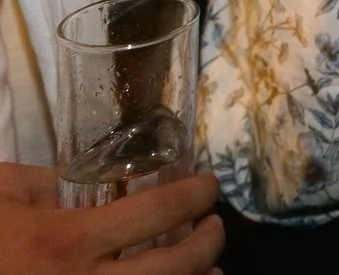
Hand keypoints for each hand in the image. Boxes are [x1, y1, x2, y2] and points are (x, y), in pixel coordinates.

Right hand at [0, 161, 224, 274]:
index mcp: (66, 242)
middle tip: (213, 225)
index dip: (195, 194)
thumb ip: (48, 181)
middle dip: (209, 242)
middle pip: (178, 268)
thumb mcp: (0, 194)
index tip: (206, 185)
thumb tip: (96, 176)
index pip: (159, 211)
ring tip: (208, 269)